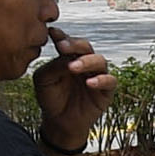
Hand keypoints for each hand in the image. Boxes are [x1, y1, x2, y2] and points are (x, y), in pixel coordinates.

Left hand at [34, 34, 112, 149]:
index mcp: (67, 58)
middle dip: (75, 45)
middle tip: (62, 47)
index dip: (62, 37)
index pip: (68, 42)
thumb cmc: (51, 98)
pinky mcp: (106, 90)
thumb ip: (53, 66)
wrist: (59, 122)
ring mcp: (96, 75)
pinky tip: (90, 83)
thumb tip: (65, 57)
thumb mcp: (44, 80)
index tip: (53, 33)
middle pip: (85, 46)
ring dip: (87, 61)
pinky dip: (102, 80)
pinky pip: (110, 80)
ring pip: (99, 60)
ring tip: (74, 68)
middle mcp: (84, 63)